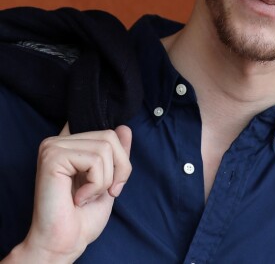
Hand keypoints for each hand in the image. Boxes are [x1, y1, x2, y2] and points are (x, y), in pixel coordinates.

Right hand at [6, 124, 131, 262]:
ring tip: (86, 197)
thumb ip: (116, 153)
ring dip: (105, 180)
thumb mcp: (109, 179)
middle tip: (104, 193)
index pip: (108, 131)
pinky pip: (94, 161)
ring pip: (105, 148)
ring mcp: (53, 147)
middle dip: (119, 169)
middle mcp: (58, 141)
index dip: (117, 153)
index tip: (106, 179)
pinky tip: (78, 199)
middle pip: (110, 137)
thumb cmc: (83, 217)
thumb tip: (125, 128)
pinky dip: (95, 184)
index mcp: (70, 145)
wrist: (64, 243)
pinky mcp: (52, 157)